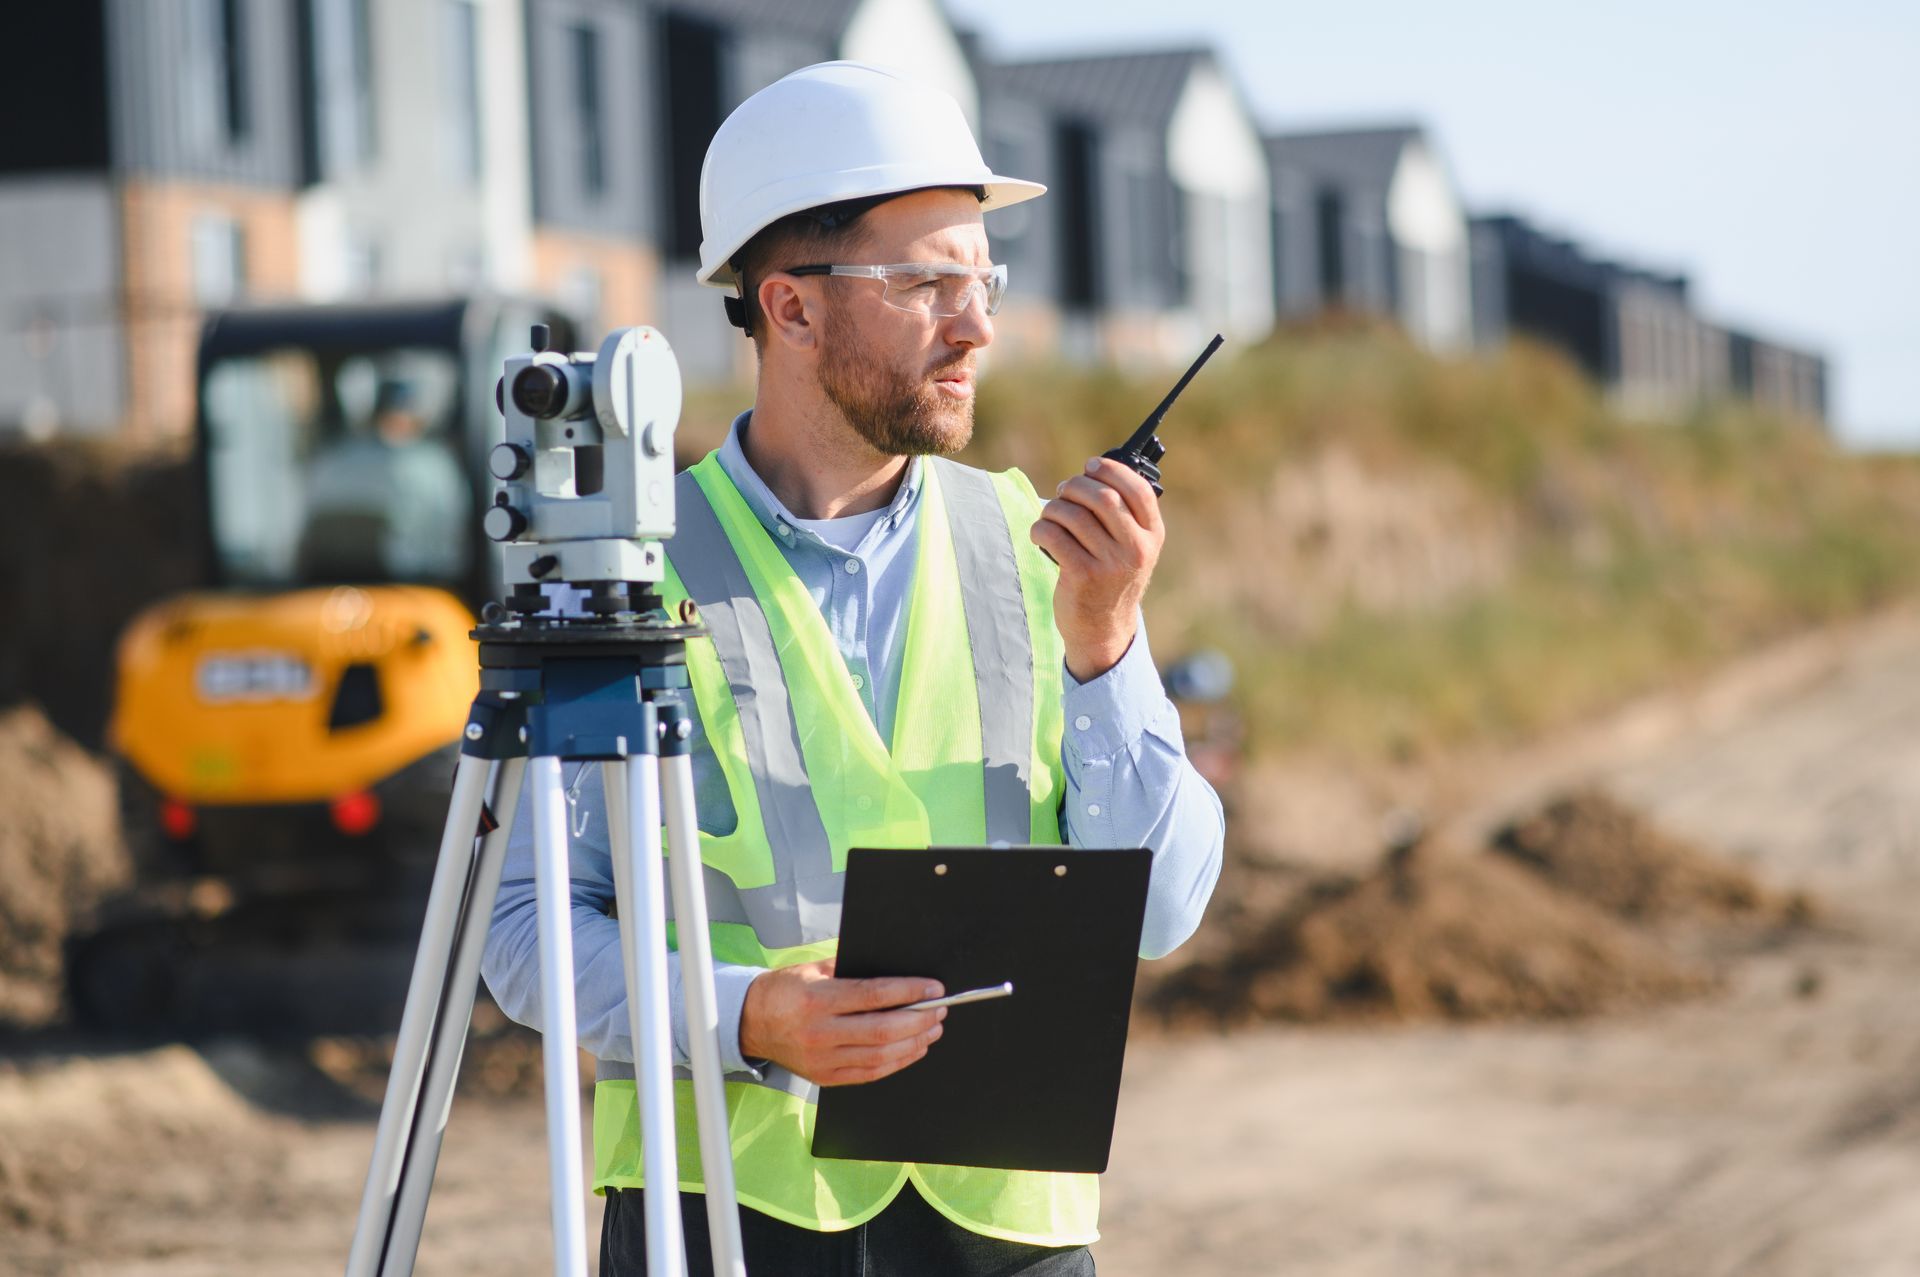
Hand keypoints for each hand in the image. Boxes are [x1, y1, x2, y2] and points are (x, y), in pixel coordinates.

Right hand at [739, 958, 946, 1086]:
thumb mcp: (813, 969)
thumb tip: (894, 966)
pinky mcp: (825, 1077)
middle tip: (939, 1009)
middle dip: (919, 1019)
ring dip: (914, 1042)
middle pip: (883, 1030)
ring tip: (932, 1028)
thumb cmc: (784, 990)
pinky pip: (870, 1074)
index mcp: (817, 1000)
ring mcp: (822, 1059)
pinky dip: (897, 1062)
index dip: (909, 992)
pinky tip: (913, 1048)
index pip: (873, 996)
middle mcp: (820, 1033)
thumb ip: (850, 968)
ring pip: (881, 1056)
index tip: (933, 988)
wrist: (750, 1023)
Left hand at [1030, 456, 1164, 681]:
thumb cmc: (1111, 577)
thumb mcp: (1131, 547)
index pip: (1138, 490)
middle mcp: (1136, 548)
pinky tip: (1040, 534)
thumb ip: (1122, 514)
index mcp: (1152, 535)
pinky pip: (1054, 535)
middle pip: (1102, 497)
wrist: (1103, 628)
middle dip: (1075, 486)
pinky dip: (1041, 528)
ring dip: (1054, 508)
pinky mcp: (1083, 576)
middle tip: (1063, 492)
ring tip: (1050, 516)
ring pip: (1073, 515)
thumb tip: (1091, 472)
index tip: (1090, 466)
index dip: (1111, 470)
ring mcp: (1111, 564)